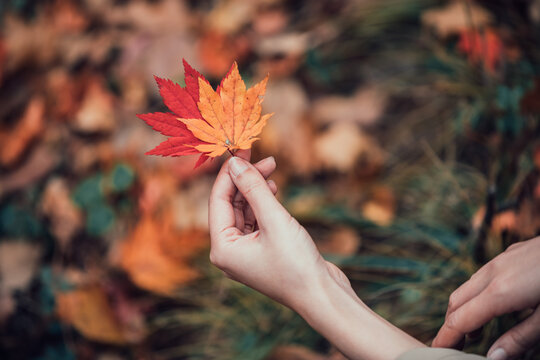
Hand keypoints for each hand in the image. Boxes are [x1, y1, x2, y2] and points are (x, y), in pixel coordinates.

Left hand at [208, 152, 423, 359]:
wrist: (322, 295)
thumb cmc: (296, 264)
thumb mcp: (274, 219)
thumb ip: (253, 189)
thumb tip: (235, 163)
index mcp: (222, 248)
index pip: (218, 201)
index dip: (229, 173)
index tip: (241, 151)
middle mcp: (229, 251)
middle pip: (230, 204)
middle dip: (245, 179)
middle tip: (263, 157)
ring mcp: (245, 252)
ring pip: (244, 210)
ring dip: (255, 189)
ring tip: (271, 169)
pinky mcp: (262, 251)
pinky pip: (256, 220)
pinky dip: (263, 203)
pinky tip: (274, 189)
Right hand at [433, 237, 539, 359]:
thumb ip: (520, 338)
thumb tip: (492, 357)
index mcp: (500, 293)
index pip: (460, 320)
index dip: (446, 338)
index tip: (437, 351)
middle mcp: (493, 273)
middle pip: (456, 302)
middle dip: (450, 325)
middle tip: (453, 346)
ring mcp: (501, 260)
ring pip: (468, 286)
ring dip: (462, 309)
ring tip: (473, 332)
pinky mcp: (511, 253)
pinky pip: (482, 276)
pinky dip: (476, 294)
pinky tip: (492, 304)